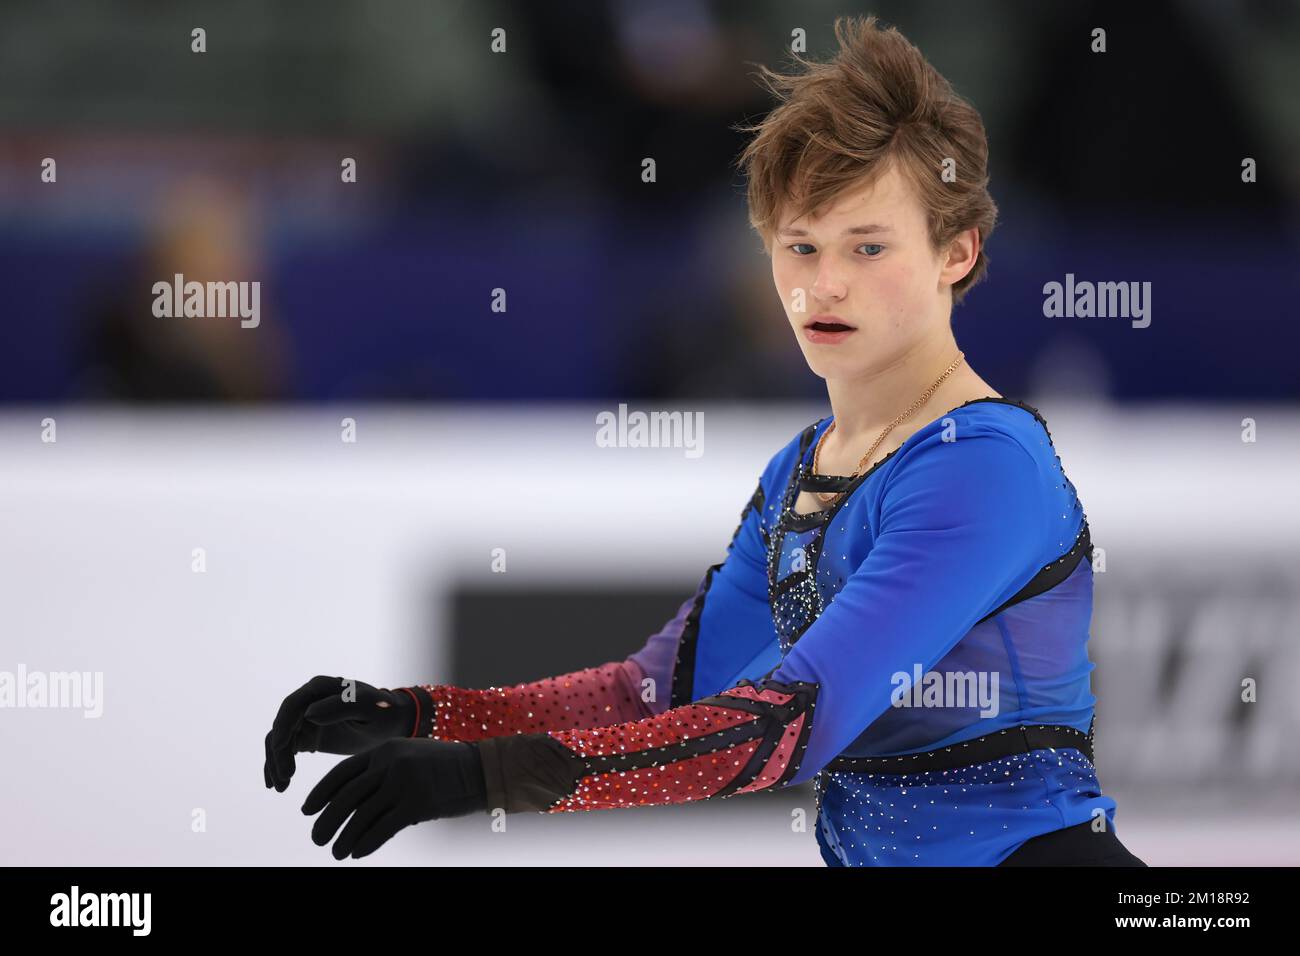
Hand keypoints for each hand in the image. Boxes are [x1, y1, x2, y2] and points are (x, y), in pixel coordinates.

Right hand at [264, 675, 416, 791]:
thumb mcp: (370, 707)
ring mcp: (305, 718)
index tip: (281, 749)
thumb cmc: (384, 710)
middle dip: (278, 752)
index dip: (283, 726)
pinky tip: (277, 784)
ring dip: (276, 763)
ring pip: (280, 740)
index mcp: (322, 688)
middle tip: (285, 780)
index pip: (293, 705)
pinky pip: (285, 749)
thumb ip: (343, 706)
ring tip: (282, 787)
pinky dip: (278, 765)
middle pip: (282, 726)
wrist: (391, 723)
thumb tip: (309, 714)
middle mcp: (309, 700)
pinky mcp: (307, 734)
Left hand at [301, 738, 485, 859]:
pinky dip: (365, 844)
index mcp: (385, 750)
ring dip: (344, 837)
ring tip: (335, 852)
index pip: (342, 772)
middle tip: (316, 837)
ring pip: (361, 816)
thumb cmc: (443, 766)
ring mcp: (403, 783)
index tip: (307, 810)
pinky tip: (356, 854)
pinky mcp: (417, 804)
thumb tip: (353, 801)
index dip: (321, 793)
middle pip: (346, 796)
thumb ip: (382, 771)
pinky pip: (382, 829)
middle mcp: (390, 764)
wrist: (480, 770)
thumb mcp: (409, 757)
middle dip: (327, 820)